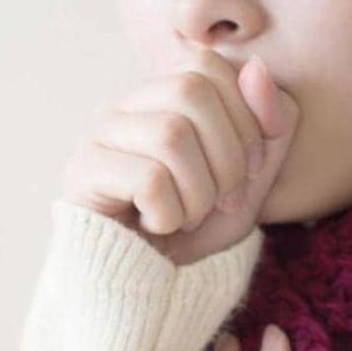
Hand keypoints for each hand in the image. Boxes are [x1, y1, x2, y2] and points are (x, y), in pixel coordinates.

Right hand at [59, 49, 299, 264]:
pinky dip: (169, 214)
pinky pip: (148, 179)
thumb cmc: (194, 229)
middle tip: (222, 201)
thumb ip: (269, 123)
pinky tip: (156, 226)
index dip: (245, 117)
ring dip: (199, 193)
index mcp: (160, 97)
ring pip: (170, 135)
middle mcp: (123, 107)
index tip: (247, 173)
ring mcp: (97, 137)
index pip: (207, 65)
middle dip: (227, 156)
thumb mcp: (252, 177)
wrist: (147, 286)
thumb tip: (258, 70)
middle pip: (191, 90)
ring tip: (187, 217)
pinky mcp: (82, 174)